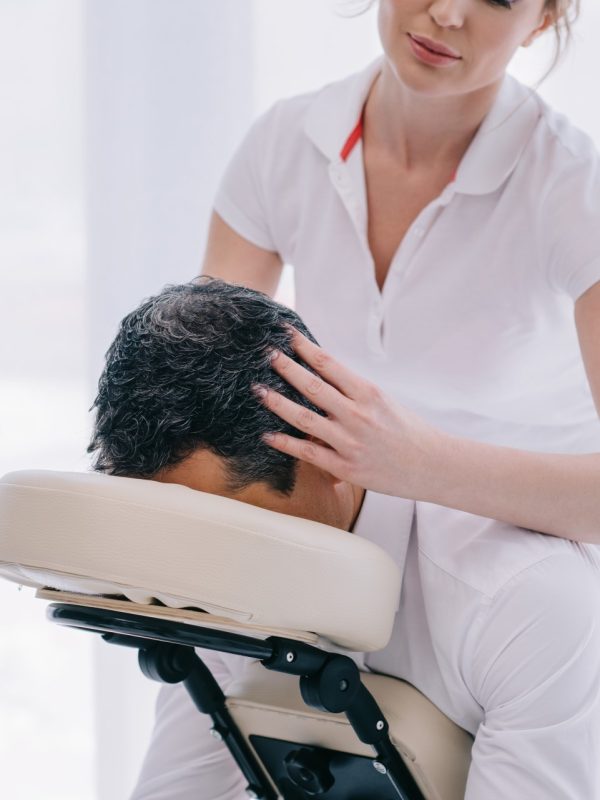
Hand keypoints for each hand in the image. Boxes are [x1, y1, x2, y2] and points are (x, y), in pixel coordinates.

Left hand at [254, 328, 444, 497]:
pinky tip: (267, 434)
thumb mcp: (384, 402)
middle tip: (266, 354)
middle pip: (313, 386)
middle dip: (286, 368)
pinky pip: (308, 452)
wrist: (432, 466)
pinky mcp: (346, 467)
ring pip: (305, 418)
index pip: (329, 364)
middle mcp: (358, 415)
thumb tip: (320, 374)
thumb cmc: (407, 431)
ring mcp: (350, 442)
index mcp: (368, 393)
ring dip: (278, 402)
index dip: (305, 348)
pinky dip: (286, 442)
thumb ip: (352, 391)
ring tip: (258, 389)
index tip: (288, 335)